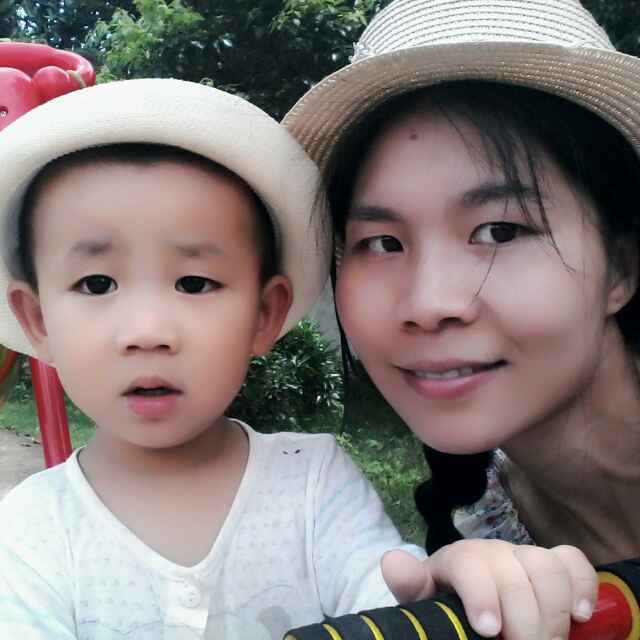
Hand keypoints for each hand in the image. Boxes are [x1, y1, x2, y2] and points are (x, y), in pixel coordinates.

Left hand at [381, 540, 596, 639]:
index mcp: (458, 559)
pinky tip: (580, 616)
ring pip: (546, 566)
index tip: (490, 632)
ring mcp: (522, 555)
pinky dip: (582, 586)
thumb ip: (410, 584)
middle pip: (514, 573)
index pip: (471, 565)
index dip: (483, 596)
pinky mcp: (551, 563)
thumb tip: (393, 562)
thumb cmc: (446, 603)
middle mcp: (492, 552)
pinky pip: (573, 561)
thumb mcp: (423, 598)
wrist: (466, 597)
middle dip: (524, 619)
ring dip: (553, 610)